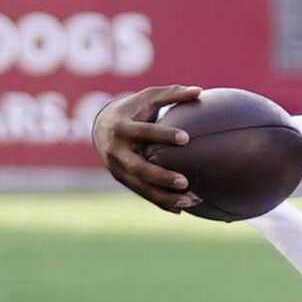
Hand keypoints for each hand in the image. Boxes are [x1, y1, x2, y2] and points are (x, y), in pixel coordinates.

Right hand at [94, 85, 202, 211]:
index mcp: (121, 127)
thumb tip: (200, 91)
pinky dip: (160, 202)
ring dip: (163, 196)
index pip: (143, 132)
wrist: (102, 126)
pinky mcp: (122, 179)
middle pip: (138, 167)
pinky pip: (142, 194)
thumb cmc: (133, 109)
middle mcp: (116, 150)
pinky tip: (182, 210)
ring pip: (140, 186)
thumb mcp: (147, 97)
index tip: (187, 138)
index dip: (163, 134)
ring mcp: (116, 168)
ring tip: (190, 201)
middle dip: (160, 176)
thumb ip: (172, 94)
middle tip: (185, 181)